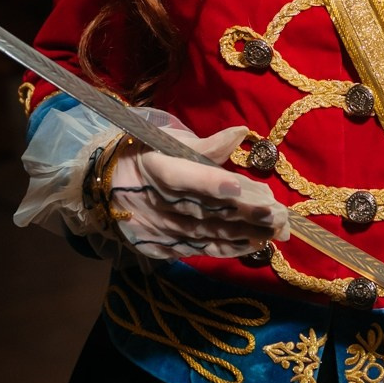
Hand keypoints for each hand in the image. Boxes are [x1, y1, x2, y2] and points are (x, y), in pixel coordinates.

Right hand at [103, 122, 289, 262]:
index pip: (180, 176)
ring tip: (274, 231)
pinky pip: (199, 250)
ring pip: (206, 233)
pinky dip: (227, 248)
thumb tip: (241, 133)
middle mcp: (156, 202)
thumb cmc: (146, 157)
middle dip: (242, 212)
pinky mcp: (162, 247)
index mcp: (154, 167)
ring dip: (242, 234)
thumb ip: (206, 145)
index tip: (235, 185)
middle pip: (203, 209)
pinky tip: (253, 244)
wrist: (106, 190)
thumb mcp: (167, 142)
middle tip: (276, 213)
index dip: (206, 182)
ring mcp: (159, 228)